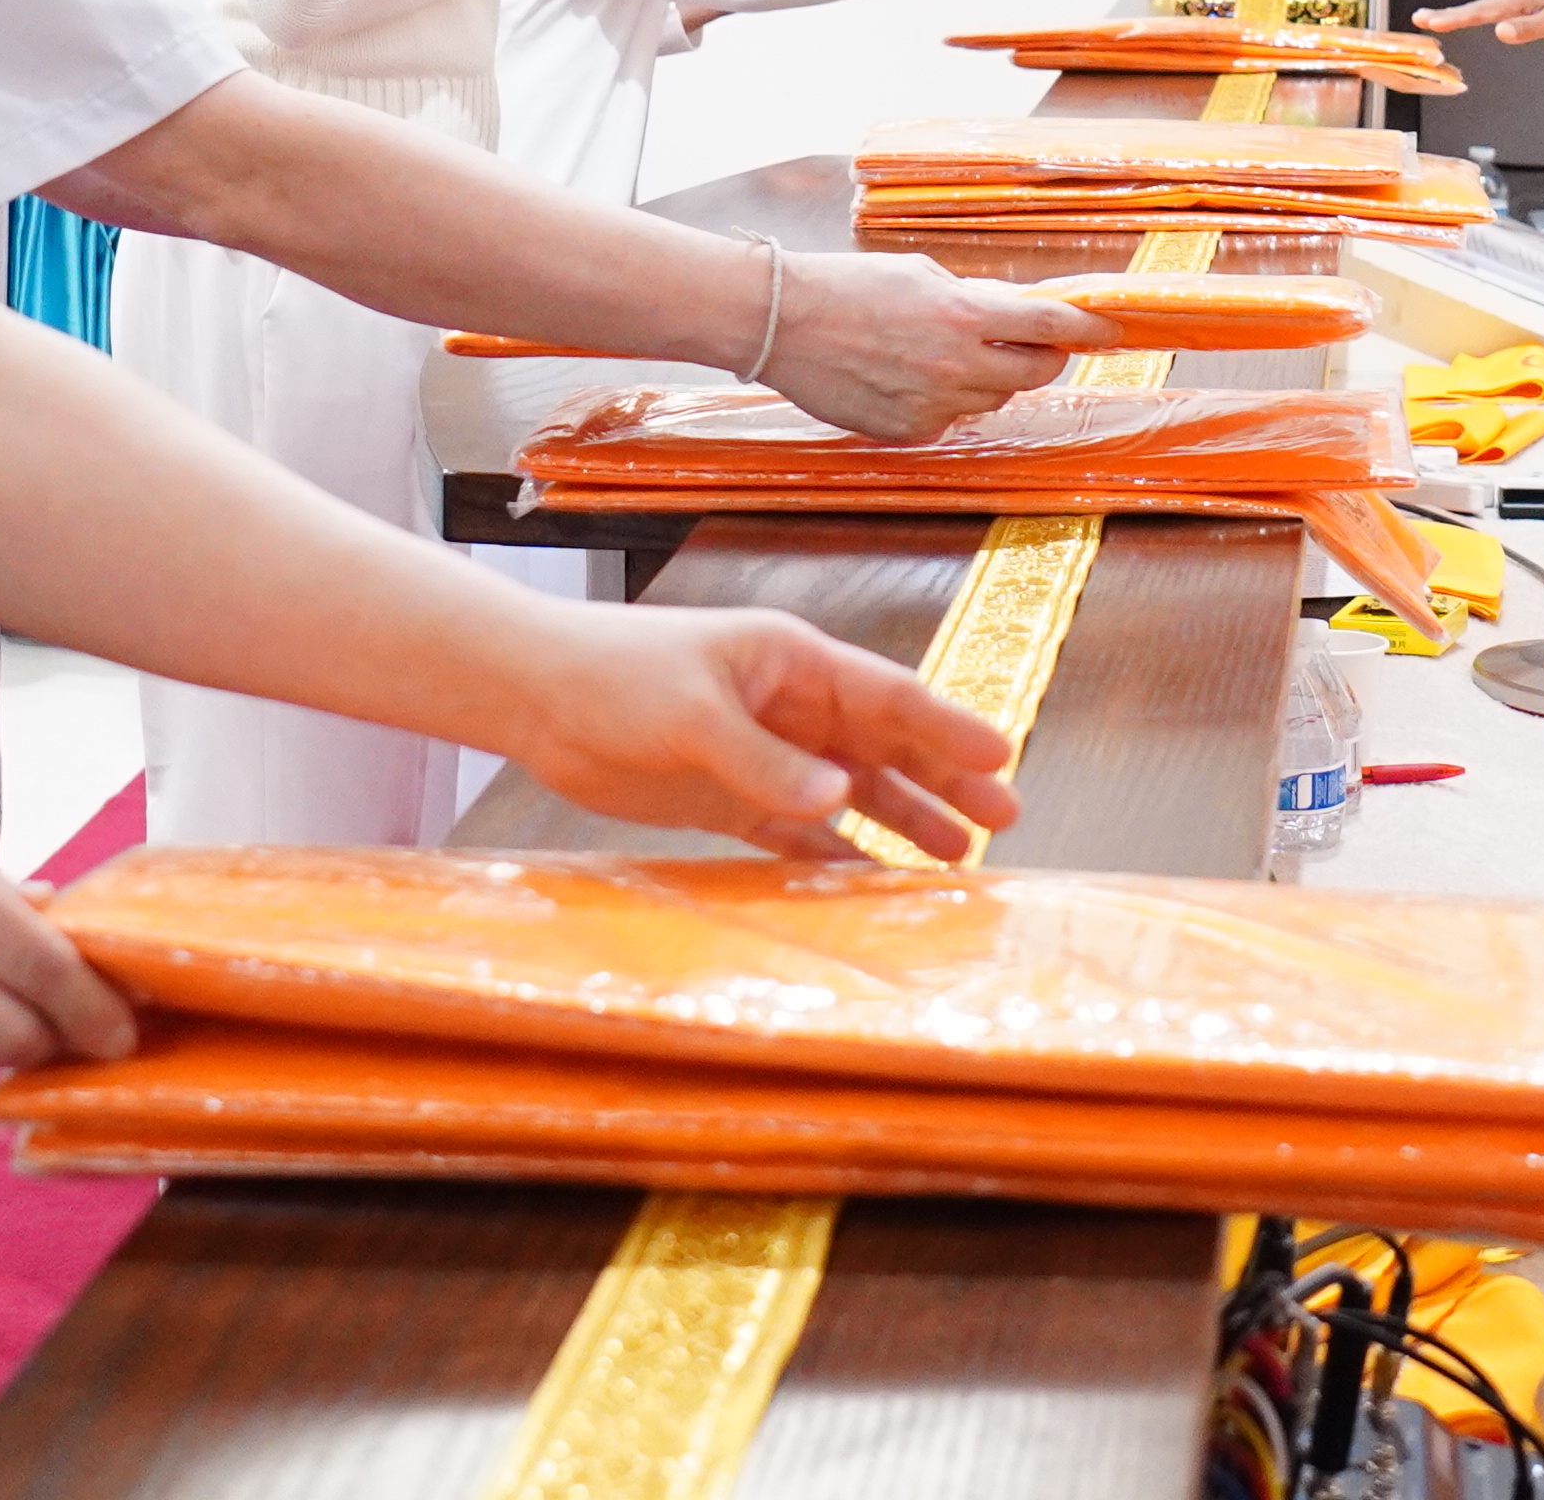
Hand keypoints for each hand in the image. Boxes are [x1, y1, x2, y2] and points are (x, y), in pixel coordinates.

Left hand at [502, 603, 1028, 862]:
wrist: (539, 698)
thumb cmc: (616, 676)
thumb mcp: (694, 715)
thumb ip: (766, 761)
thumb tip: (841, 799)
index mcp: (793, 664)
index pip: (889, 696)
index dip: (947, 728)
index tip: (1000, 758)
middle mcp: (791, 708)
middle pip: (886, 746)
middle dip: (945, 780)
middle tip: (1004, 820)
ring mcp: (765, 754)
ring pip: (852, 792)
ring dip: (901, 819)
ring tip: (954, 859)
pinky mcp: (731, 798)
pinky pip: (799, 831)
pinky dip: (834, 852)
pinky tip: (867, 880)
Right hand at [757, 249, 1102, 438]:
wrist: (783, 322)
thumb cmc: (847, 287)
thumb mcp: (921, 275)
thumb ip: (973, 298)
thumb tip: (1010, 313)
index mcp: (965, 314)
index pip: (1049, 324)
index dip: (1088, 328)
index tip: (1111, 330)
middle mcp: (957, 364)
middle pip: (1034, 373)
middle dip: (1042, 358)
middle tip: (1031, 344)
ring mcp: (934, 404)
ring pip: (991, 399)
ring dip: (988, 379)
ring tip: (943, 353)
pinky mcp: (909, 430)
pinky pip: (949, 420)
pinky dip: (944, 401)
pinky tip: (908, 376)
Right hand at [1419, 0, 1543, 43]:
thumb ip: (1528, 28)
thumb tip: (1501, 32)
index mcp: (1517, 1)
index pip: (1479, 12)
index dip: (1453, 18)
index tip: (1432, 21)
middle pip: (1473, 7)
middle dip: (1445, 13)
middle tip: (1420, 17)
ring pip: (1479, 7)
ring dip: (1456, 13)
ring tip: (1435, 19)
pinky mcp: (1519, 1)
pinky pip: (1489, 7)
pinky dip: (1472, 12)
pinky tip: (1468, 17)